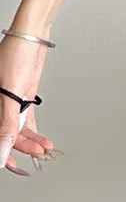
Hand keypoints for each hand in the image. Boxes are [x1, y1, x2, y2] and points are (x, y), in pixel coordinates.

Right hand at [0, 34, 60, 175]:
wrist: (31, 35)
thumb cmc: (16, 55)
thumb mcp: (11, 92)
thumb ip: (7, 124)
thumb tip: (2, 150)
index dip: (2, 152)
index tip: (11, 166)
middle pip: (9, 133)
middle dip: (23, 147)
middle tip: (39, 155)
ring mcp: (11, 100)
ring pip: (19, 127)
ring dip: (32, 139)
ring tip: (46, 148)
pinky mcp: (23, 95)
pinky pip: (26, 118)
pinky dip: (34, 129)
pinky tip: (41, 140)